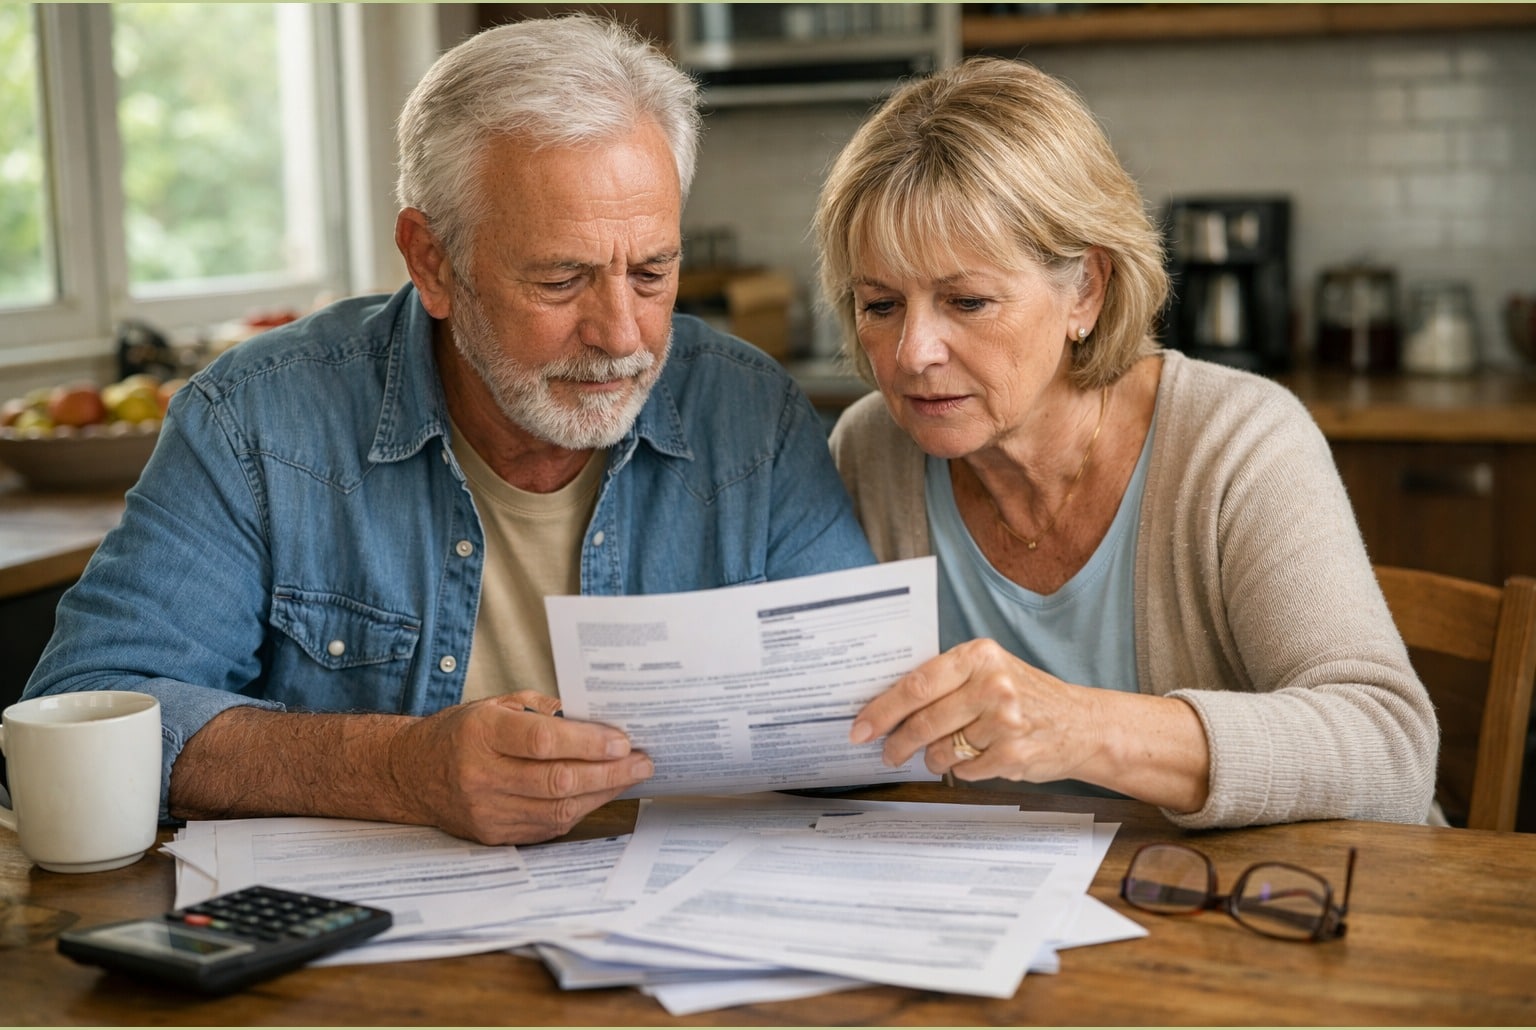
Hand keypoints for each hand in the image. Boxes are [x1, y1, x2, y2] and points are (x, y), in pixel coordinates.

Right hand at [388, 691, 652, 844]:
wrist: (411, 774)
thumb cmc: (461, 732)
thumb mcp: (496, 705)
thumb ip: (543, 710)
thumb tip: (595, 720)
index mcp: (482, 734)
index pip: (543, 741)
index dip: (587, 743)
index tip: (622, 740)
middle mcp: (481, 775)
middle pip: (557, 780)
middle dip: (608, 772)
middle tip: (642, 761)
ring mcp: (486, 810)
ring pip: (558, 809)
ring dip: (601, 794)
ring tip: (629, 777)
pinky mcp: (493, 834)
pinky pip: (548, 826)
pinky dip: (579, 810)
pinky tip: (599, 794)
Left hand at [849, 639, 1106, 783]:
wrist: (1082, 724)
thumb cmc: (1026, 696)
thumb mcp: (990, 671)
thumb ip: (946, 681)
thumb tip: (887, 705)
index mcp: (979, 656)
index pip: (917, 684)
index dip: (882, 709)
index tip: (860, 727)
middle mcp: (993, 684)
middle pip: (924, 721)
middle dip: (897, 743)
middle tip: (886, 753)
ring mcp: (1005, 721)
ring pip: (941, 750)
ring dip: (932, 758)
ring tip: (939, 754)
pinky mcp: (1013, 754)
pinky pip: (965, 770)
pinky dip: (962, 769)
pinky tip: (975, 758)